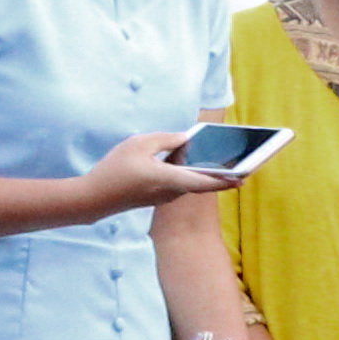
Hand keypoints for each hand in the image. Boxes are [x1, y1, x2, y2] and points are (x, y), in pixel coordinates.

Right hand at [88, 127, 240, 218]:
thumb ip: (165, 139)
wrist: (93, 200)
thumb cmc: (114, 170)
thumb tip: (185, 139)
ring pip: (188, 183)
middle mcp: (170, 192)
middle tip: (243, 168)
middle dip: (221, 176)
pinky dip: (187, 175)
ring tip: (222, 162)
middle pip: (201, 183)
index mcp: (169, 179)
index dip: (226, 179)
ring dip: (203, 175)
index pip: (204, 181)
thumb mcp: (138, 144)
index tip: (245, 177)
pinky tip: (190, 164)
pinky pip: (177, 184)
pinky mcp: (155, 198)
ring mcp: (163, 197)